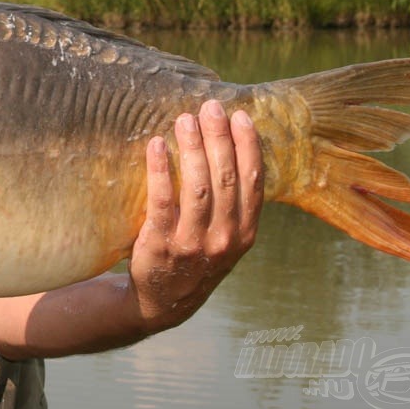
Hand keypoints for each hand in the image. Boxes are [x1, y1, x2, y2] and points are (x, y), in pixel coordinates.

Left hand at [128, 99, 262, 334]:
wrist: (163, 301)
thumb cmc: (196, 256)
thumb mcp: (227, 238)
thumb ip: (234, 203)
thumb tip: (229, 144)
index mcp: (245, 232)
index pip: (253, 182)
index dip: (248, 146)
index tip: (240, 116)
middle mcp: (224, 238)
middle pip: (226, 178)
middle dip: (219, 138)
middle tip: (210, 107)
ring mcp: (192, 243)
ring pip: (197, 187)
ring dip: (192, 148)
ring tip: (185, 119)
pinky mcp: (160, 244)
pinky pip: (161, 200)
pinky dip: (160, 169)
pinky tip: (156, 145)